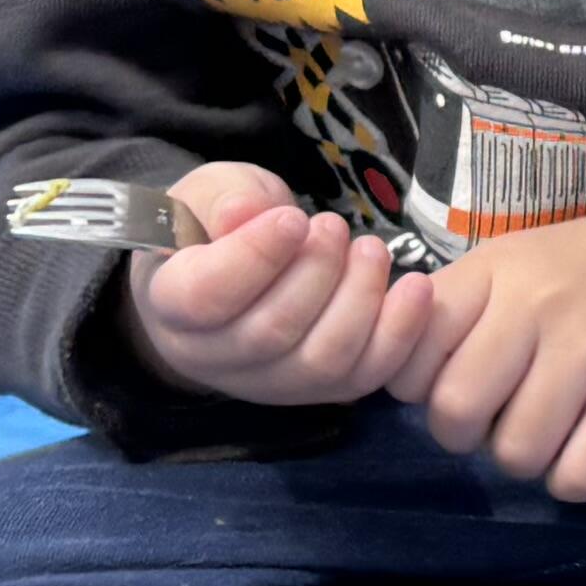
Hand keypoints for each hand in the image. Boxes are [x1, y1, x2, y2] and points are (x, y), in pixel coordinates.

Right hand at [123, 160, 456, 412]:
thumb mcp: (206, 195)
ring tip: (371, 251)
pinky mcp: (317, 390)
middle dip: (316, 275)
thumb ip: (222, 200)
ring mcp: (268, 383)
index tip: (293, 217)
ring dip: (359, 302)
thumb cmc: (215, 229)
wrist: (229, 271)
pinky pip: (362, 377)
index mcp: (169, 304)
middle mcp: (213, 357)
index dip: (254, 259)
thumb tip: (246, 213)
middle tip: (334, 227)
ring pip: (320, 362)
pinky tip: (415, 289)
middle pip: (270, 334)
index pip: (204, 297)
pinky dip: (397, 335)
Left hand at [410, 178, 585, 502]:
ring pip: (516, 452)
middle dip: (467, 435)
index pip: (410, 356)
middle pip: (454, 412)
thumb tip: (402, 379)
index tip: (455, 380)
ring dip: (527, 459)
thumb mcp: (518, 260)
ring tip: (551, 428)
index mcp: (493, 271)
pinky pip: (583, 472)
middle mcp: (535, 304)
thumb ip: (459, 308)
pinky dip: (576, 478)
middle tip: (501, 417)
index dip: (421, 388)